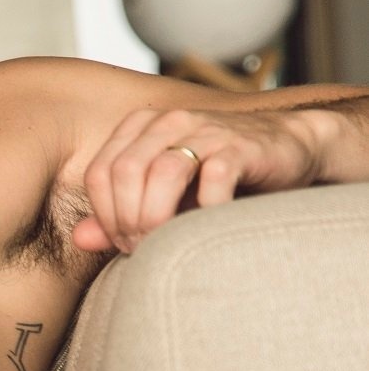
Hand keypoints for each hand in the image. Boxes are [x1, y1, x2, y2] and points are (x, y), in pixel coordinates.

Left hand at [72, 103, 319, 253]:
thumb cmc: (219, 178)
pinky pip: (213, 176)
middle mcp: (169, 122)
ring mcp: (206, 129)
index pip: (99, 174)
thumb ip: (120, 215)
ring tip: (167, 242)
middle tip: (145, 248)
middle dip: (129, 221)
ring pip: (162, 172)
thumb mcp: (165, 197)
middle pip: (125, 173)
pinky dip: (206, 209)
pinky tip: (208, 224)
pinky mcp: (241, 146)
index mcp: (140, 128)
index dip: (106, 217)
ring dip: (158, 218)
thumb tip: (80, 239)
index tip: (126, 243)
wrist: (289, 150)